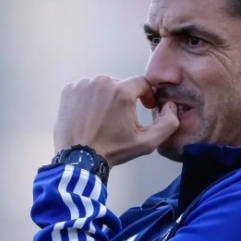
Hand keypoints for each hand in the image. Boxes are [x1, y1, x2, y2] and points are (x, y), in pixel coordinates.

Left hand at [53, 75, 178, 166]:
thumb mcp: (147, 142)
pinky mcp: (69, 91)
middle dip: (125, 99)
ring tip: (104, 119)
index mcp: (122, 90)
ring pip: (102, 87)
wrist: (80, 159)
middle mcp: (102, 81)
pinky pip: (85, 90)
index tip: (146, 107)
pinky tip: (89, 116)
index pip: (142, 83)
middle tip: (121, 119)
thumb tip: (171, 106)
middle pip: (121, 84)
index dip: (147, 95)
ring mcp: (83, 85)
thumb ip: (168, 123)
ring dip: (106, 99)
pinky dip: (89, 100)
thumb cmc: (113, 150)